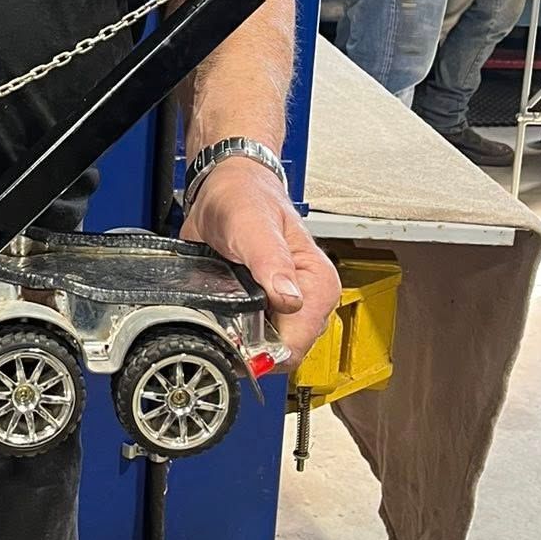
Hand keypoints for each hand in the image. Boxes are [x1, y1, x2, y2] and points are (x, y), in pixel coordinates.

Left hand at [180, 157, 339, 362]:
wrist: (226, 187)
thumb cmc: (245, 197)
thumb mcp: (253, 223)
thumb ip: (271, 260)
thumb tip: (290, 300)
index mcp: (318, 282)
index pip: (299, 341)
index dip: (266, 348)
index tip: (236, 338)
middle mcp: (308, 300)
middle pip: (282, 352)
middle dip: (251, 345)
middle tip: (223, 320)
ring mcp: (286, 308)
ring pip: (266, 349)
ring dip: (240, 340)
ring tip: (221, 312)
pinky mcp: (267, 310)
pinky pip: (253, 339)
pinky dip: (234, 333)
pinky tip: (222, 314)